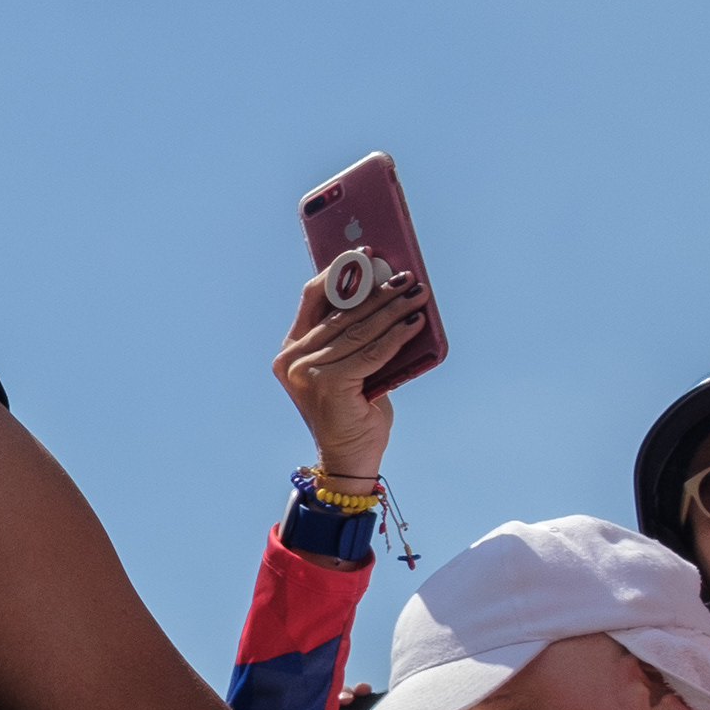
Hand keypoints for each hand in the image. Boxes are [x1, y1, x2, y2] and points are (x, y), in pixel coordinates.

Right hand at [271, 267, 426, 483]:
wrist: (350, 456)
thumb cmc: (355, 408)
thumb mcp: (350, 365)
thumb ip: (354, 336)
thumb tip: (386, 292)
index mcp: (291, 349)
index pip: (313, 297)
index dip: (340, 272)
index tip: (366, 253)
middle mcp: (291, 358)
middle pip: (342, 312)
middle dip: (379, 290)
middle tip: (408, 276)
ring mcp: (306, 372)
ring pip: (359, 331)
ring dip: (394, 310)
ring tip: (418, 295)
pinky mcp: (326, 384)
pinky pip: (370, 352)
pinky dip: (396, 337)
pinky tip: (415, 324)